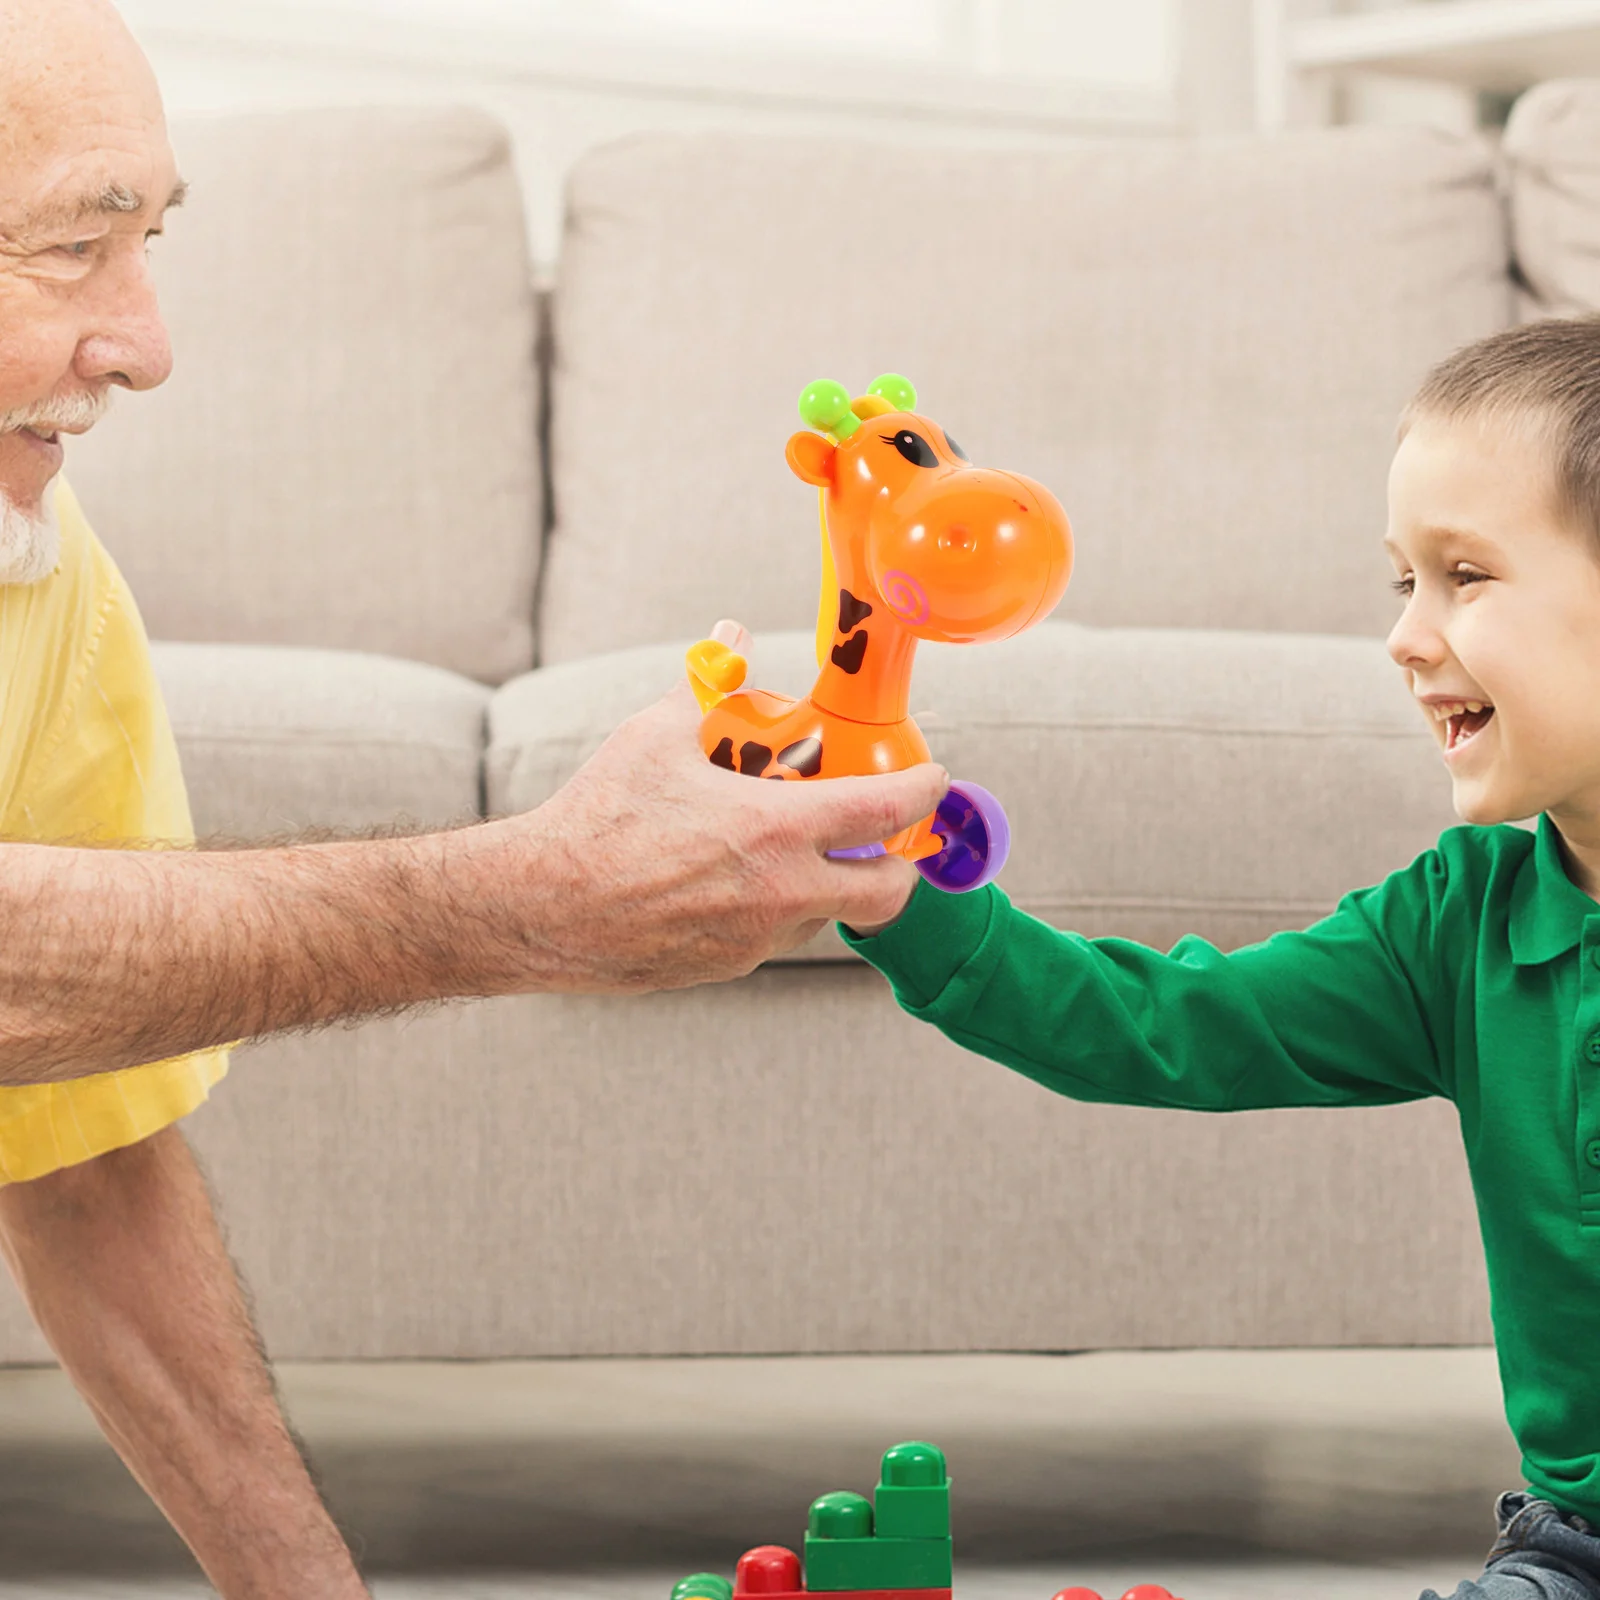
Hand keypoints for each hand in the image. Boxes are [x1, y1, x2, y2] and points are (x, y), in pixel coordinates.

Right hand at [470, 624, 945, 992]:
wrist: (541, 907)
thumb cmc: (598, 819)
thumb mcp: (655, 737)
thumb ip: (706, 685)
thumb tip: (729, 637)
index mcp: (777, 830)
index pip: (886, 812)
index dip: (924, 792)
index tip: (931, 779)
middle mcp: (783, 893)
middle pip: (887, 892)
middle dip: (898, 865)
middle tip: (879, 836)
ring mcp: (759, 939)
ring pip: (829, 917)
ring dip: (831, 887)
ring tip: (793, 851)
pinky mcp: (729, 967)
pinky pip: (777, 939)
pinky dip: (778, 911)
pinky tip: (737, 881)